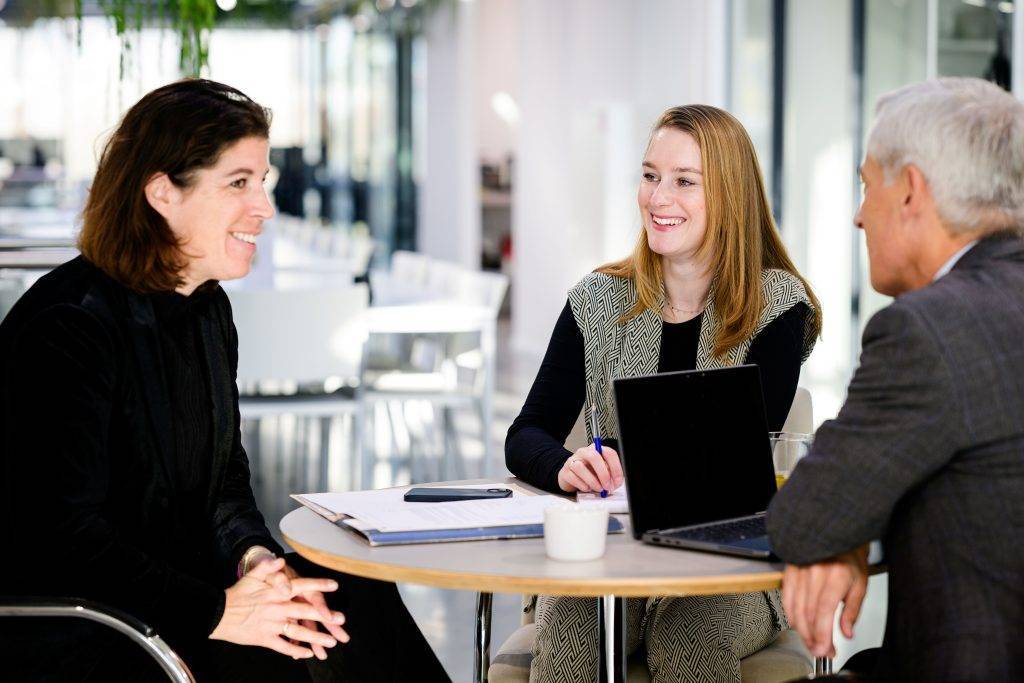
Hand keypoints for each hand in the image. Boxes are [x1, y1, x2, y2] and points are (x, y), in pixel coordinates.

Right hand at [210, 557, 348, 658]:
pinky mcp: (264, 638)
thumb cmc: (237, 593)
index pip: (301, 586)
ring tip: (331, 642)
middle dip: (324, 616)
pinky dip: (296, 650)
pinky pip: (283, 645)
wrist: (219, 613)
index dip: (318, 585)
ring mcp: (272, 624)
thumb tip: (281, 560)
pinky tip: (308, 654)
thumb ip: (268, 567)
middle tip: (341, 619)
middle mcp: (277, 608)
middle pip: (304, 611)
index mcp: (276, 592)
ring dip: (315, 637)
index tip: (334, 585)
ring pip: (298, 632)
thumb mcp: (252, 575)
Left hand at [272, 561, 350, 660]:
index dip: (321, 607)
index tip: (328, 616)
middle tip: (343, 638)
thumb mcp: (270, 571)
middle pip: (318, 614)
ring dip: (316, 640)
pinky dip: (295, 644)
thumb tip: (286, 588)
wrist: (258, 577)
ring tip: (322, 655)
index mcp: (300, 586)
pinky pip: (293, 632)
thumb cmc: (267, 573)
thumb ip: (278, 577)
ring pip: (308, 626)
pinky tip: (297, 655)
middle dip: (331, 627)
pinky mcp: (286, 618)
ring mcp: (294, 609)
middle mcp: (301, 599)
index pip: (314, 597)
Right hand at [557, 444, 622, 492]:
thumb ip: (609, 475)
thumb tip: (614, 483)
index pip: (608, 453)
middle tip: (607, 486)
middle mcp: (584, 452)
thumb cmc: (589, 473)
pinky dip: (583, 486)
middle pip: (594, 457)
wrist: (571, 477)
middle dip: (603, 474)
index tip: (617, 481)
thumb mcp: (602, 472)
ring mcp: (572, 461)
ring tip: (598, 488)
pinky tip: (587, 488)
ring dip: (592, 481)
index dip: (615, 468)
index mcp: (596, 450)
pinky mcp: (565, 472)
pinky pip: (573, 478)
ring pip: (580, 467)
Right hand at [782, 545, 868, 657]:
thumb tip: (847, 632)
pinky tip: (797, 625)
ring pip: (795, 608)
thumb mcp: (860, 583)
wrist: (834, 532)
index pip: (824, 610)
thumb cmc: (849, 556)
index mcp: (836, 574)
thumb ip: (852, 610)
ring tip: (811, 643)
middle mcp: (815, 572)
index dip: (823, 633)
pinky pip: (786, 598)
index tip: (826, 649)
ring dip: (802, 630)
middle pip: (808, 613)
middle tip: (820, 651)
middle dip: (812, 637)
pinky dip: (790, 615)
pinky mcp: (790, 571)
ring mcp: (800, 570)